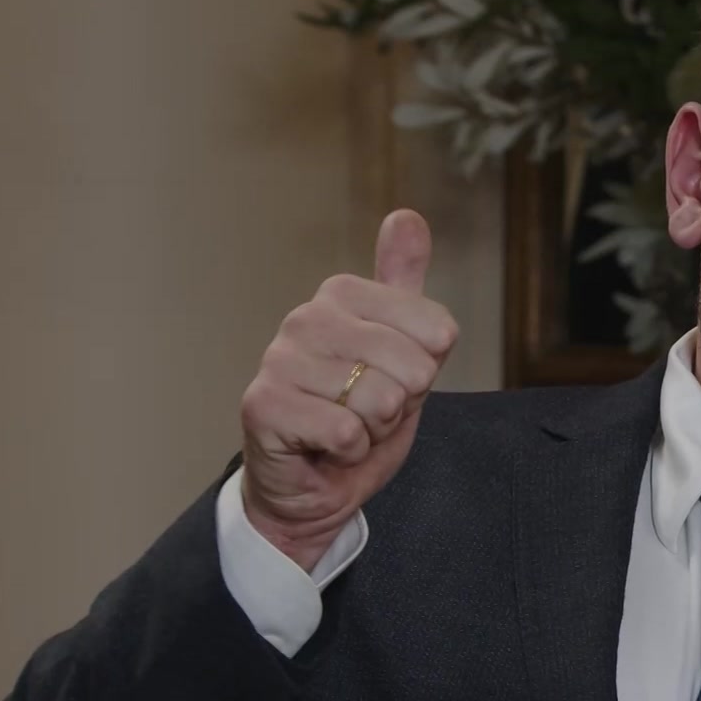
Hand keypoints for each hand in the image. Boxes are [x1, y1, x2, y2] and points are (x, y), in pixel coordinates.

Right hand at [238, 209, 456, 569]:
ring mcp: (279, 359)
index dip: (427, 372)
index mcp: (342, 294)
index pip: (437, 331)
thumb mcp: (402, 350)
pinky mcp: (263, 405)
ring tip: (345, 429)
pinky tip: (325, 448)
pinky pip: (346, 432)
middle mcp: (306, 318)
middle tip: (368, 413)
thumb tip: (406, 216)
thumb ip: (406, 287)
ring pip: (379, 402)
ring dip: (373, 431)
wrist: (314, 484)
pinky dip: (348, 453)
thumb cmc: (359, 417)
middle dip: (401, 406)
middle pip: (412, 368)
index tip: (393, 381)